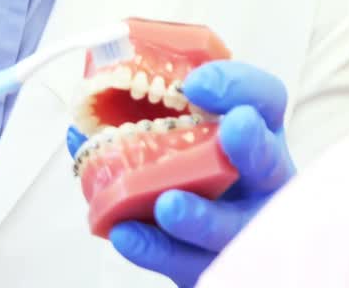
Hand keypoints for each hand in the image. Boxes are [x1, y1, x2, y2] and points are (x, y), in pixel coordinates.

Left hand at [68, 62, 295, 286]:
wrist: (203, 240)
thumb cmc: (189, 176)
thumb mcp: (174, 140)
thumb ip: (136, 126)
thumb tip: (81, 128)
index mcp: (252, 133)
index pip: (262, 99)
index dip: (237, 86)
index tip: (195, 83)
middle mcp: (259, 179)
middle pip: (267, 162)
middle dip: (252, 145)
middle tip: (235, 127)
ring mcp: (245, 227)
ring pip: (234, 227)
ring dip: (202, 216)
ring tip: (168, 206)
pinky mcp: (217, 265)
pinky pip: (193, 263)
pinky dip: (159, 250)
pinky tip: (128, 236)